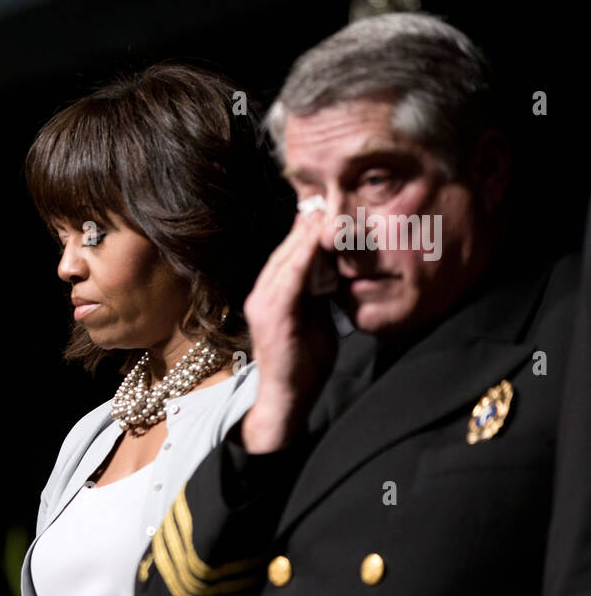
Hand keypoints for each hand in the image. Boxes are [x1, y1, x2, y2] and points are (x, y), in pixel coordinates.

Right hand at [239, 209, 338, 452]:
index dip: (306, 230)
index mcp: (272, 295)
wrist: (287, 399)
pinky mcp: (272, 312)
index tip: (325, 208)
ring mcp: (263, 302)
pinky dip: (303, 254)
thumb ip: (320, 296)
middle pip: (286, 250)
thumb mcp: (316, 321)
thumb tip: (334, 272)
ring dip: (305, 233)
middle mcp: (262, 293)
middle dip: (306, 224)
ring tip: (324, 209)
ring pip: (287, 258)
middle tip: (326, 197)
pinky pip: (289, 276)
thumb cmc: (304, 365)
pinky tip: (318, 237)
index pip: (289, 255)